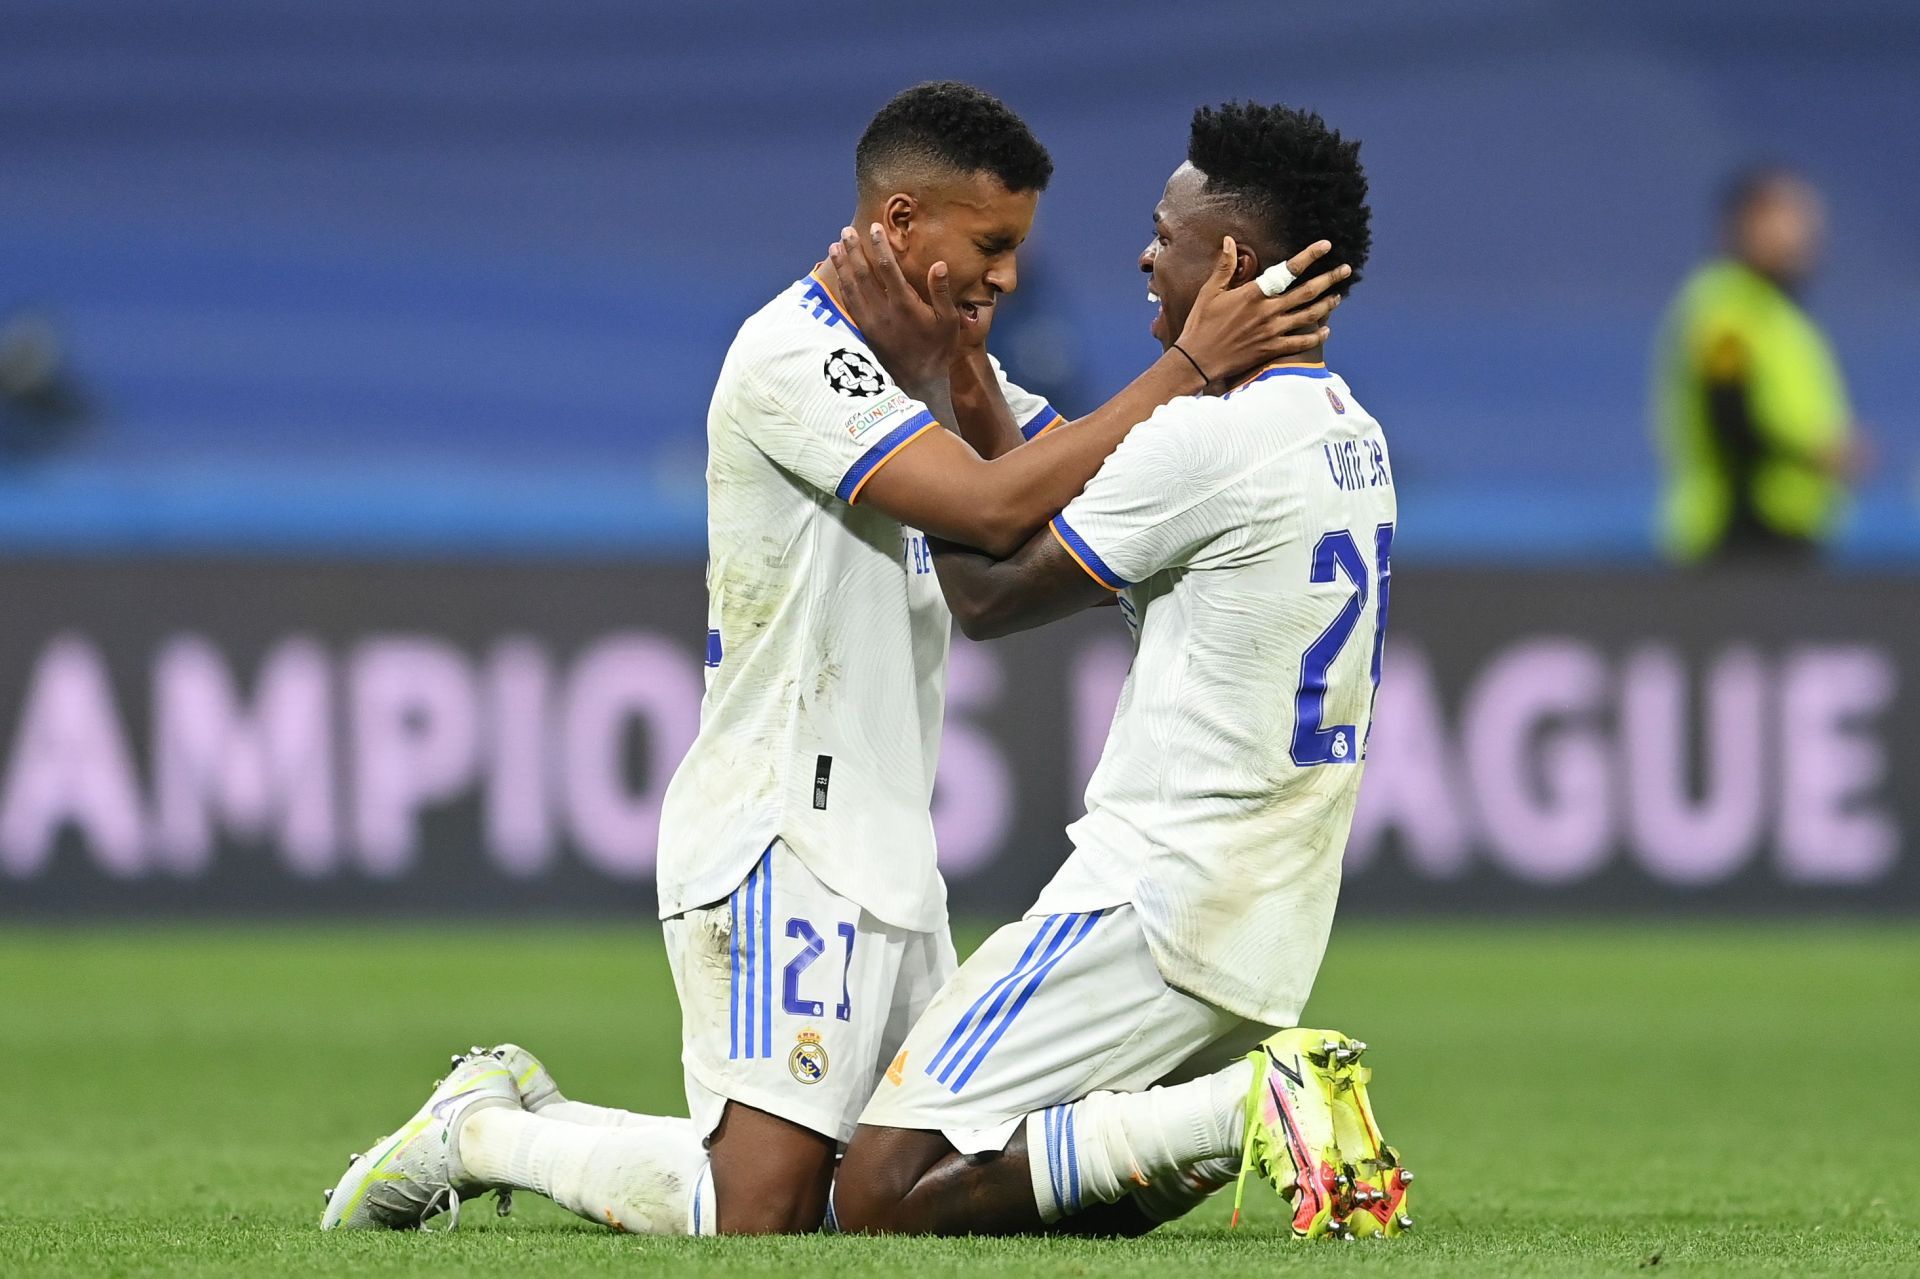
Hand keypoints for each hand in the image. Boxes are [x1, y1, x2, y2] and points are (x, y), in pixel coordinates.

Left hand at [824, 224, 963, 395]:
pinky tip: (839, 274)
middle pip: (863, 275)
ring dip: (842, 266)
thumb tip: (939, 265)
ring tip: (835, 246)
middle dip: (854, 251)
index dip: (879, 247)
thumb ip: (941, 292)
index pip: (887, 269)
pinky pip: (849, 304)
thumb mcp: (949, 321)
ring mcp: (869, 322)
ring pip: (851, 288)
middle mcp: (882, 312)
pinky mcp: (863, 331)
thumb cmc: (938, 348)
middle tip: (846, 231)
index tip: (874, 228)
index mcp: (904, 306)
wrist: (919, 381)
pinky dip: (842, 286)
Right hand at [1175, 238, 1346, 388]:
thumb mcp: (1210, 292)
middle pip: (1307, 293)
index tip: (1325, 246)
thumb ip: (1224, 266)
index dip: (1309, 256)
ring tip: (1337, 297)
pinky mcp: (1271, 349)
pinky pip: (1300, 342)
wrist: (1198, 360)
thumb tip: (1229, 241)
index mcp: (1254, 294)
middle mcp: (1268, 312)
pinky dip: (1316, 336)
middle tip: (1345, 270)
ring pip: (1309, 316)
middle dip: (1329, 279)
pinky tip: (1326, 329)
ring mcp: (1272, 332)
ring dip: (1327, 305)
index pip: (1288, 271)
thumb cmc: (1201, 324)